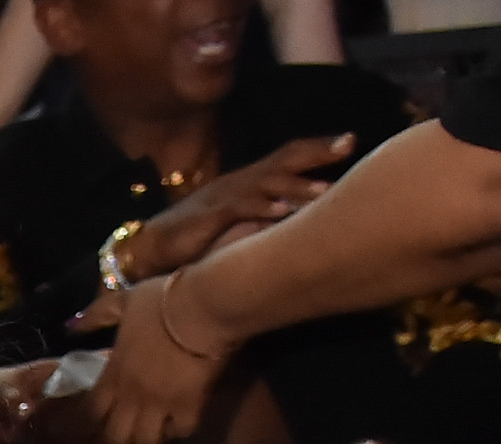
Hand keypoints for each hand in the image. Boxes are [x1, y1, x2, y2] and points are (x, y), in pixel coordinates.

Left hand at [88, 272, 229, 443]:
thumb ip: (96, 315)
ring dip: (149, 439)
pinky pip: (181, 431)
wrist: (203, 305)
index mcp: (113, 373)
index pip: (92, 412)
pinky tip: (181, 421)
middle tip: (130, 431)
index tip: (100, 422)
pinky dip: (180, 430)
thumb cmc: (162, 300)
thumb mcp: (123, 301)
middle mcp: (132, 395)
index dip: (93, 422)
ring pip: (146, 441)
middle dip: (120, 439)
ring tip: (155, 431)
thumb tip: (69, 326)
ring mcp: (160, 403)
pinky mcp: (190, 405)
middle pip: (116, 437)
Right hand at [127, 134, 352, 280]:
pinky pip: (239, 208)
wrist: (149, 246)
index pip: (287, 156)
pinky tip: (281, 212)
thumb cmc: (195, 237)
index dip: (317, 148)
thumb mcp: (236, 221)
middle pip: (282, 159)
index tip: (351, 141)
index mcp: (247, 181)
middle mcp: (239, 181)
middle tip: (348, 143)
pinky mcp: (209, 215)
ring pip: (266, 183)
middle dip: (316, 152)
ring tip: (324, 190)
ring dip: (296, 186)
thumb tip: (299, 214)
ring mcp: (224, 196)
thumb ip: (265, 213)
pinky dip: (261, 208)